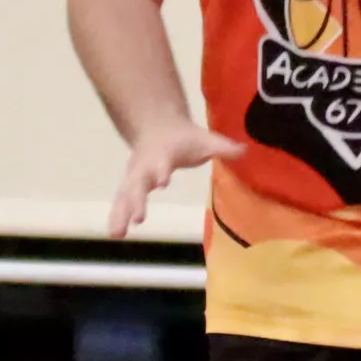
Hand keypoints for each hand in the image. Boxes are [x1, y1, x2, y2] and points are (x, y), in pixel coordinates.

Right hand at [105, 119, 242, 235]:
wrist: (157, 126)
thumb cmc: (183, 137)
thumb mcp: (204, 139)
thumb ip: (223, 147)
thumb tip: (244, 151)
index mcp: (163, 154)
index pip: (162, 162)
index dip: (161, 171)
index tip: (162, 182)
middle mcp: (145, 166)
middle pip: (138, 182)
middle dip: (136, 200)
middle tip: (137, 218)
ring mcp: (135, 176)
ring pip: (125, 195)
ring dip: (120, 214)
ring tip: (116, 234)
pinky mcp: (130, 185)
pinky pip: (122, 201)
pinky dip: (118, 217)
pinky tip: (115, 234)